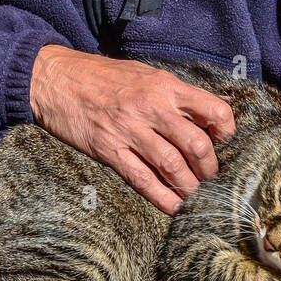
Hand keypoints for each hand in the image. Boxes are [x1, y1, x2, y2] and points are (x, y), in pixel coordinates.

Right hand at [29, 45, 235, 213]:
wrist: (54, 78)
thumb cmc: (99, 75)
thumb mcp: (142, 73)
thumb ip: (171, 92)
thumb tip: (201, 114)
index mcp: (164, 85)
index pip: (213, 110)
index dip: (226, 132)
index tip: (224, 144)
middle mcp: (151, 107)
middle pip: (197, 145)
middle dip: (210, 169)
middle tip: (212, 179)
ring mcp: (129, 130)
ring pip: (173, 166)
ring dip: (190, 186)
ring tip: (195, 196)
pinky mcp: (108, 149)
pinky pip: (142, 179)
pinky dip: (162, 197)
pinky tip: (173, 207)